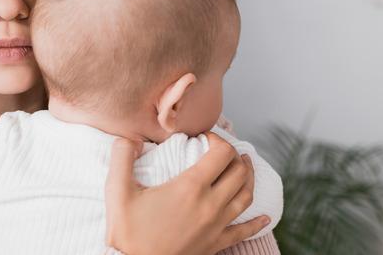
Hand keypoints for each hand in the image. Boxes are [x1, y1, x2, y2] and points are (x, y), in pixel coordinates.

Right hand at [105, 133, 269, 254]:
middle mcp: (210, 204)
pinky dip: (257, 222)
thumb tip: (127, 138)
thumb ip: (121, 158)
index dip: (217, 139)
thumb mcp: (117, 191)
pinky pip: (244, 231)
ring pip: (246, 196)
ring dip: (248, 178)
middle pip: (238, 172)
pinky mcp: (216, 244)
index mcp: (190, 187)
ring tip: (244, 168)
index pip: (221, 153)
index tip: (205, 137)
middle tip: (223, 150)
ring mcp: (216, 226)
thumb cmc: (127, 231)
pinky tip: (265, 217)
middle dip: (234, 156)